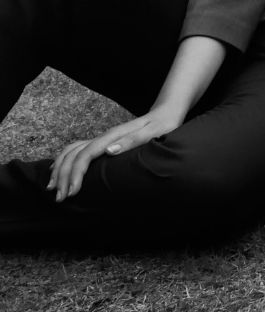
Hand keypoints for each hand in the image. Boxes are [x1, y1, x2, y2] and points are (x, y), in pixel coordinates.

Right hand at [49, 107, 183, 200]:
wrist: (165, 114)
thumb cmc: (162, 126)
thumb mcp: (152, 134)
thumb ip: (131, 141)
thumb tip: (108, 151)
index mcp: (113, 136)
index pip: (86, 155)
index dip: (76, 174)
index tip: (72, 192)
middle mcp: (104, 137)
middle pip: (74, 155)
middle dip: (63, 176)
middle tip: (60, 197)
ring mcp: (103, 139)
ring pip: (71, 151)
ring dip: (59, 169)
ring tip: (53, 188)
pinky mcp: (103, 142)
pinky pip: (76, 150)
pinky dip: (64, 160)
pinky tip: (58, 170)